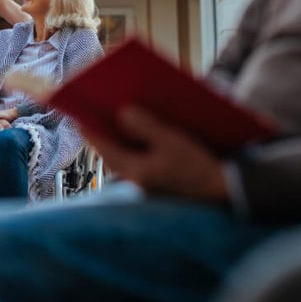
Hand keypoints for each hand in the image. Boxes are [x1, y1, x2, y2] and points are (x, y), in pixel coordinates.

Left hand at [85, 106, 229, 202]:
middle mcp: (134, 180)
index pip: (104, 146)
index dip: (91, 128)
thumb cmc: (198, 166)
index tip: (78, 113)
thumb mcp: (172, 141)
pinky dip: (136, 145)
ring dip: (121, 137)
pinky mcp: (155, 182)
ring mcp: (144, 183)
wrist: (222, 192)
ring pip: (124, 156)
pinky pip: (138, 160)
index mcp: (135, 171)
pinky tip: (141, 131)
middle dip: (106, 130)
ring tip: (116, 115)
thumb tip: (123, 112)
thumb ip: (146, 126)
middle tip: (96, 110)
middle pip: (112, 150)